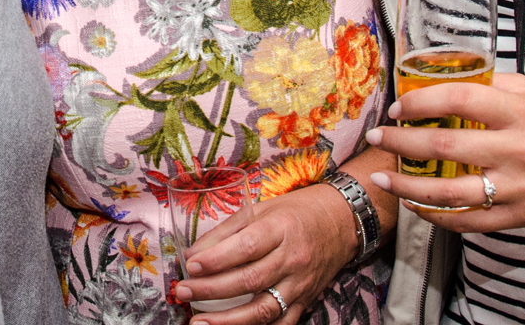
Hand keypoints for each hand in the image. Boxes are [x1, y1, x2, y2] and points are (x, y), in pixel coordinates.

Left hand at [172, 184, 355, 324]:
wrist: (341, 222)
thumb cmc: (295, 212)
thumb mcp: (261, 209)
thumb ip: (226, 231)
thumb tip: (192, 253)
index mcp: (281, 229)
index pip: (246, 248)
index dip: (216, 260)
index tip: (190, 266)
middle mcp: (293, 258)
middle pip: (250, 280)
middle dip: (212, 289)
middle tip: (183, 292)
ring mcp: (301, 284)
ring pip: (264, 309)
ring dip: (229, 321)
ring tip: (199, 323)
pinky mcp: (305, 302)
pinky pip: (281, 323)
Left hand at [364, 73, 524, 231]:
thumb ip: (489, 85)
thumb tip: (440, 78)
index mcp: (518, 111)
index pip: (458, 99)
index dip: (420, 102)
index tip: (398, 107)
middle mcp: (516, 149)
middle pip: (445, 145)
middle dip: (401, 141)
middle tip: (376, 137)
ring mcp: (517, 187)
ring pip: (450, 192)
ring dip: (408, 185)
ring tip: (382, 176)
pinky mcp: (519, 215)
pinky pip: (469, 221)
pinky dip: (436, 215)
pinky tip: (415, 204)